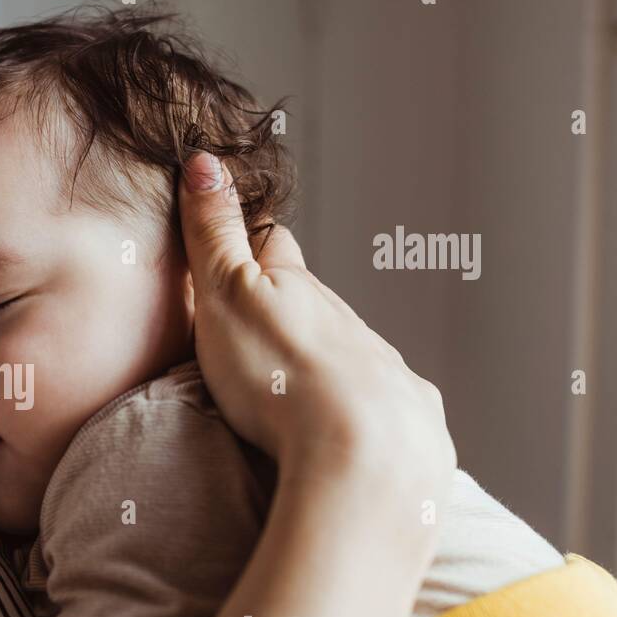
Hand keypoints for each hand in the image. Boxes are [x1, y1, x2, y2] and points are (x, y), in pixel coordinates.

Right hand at [178, 152, 454, 492]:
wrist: (362, 457)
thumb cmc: (280, 376)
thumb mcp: (228, 295)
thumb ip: (214, 235)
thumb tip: (206, 160)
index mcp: (302, 290)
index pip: (273, 247)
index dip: (253, 240)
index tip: (240, 237)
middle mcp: (351, 322)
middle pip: (317, 302)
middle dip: (293, 304)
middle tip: (260, 317)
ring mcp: (385, 371)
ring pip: (354, 351)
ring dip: (330, 359)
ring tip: (300, 383)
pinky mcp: (410, 422)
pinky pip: (388, 404)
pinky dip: (366, 408)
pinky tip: (356, 427)